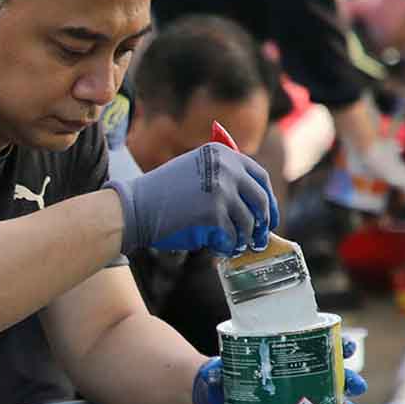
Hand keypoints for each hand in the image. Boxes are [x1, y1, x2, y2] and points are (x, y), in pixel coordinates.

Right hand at [105, 141, 278, 256]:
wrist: (136, 207)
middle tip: (259, 238)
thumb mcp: (195, 168)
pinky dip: (227, 247)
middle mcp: (226, 169)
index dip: (268, 199)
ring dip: (244, 239)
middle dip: (262, 223)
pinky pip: (231, 237)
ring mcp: (221, 192)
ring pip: (247, 223)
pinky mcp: (214, 216)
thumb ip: (222, 174)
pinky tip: (220, 249)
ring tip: (236, 246)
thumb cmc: (163, 193)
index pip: (260, 177)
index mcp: (223, 153)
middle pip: (260, 200)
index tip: (268, 215)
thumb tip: (252, 202)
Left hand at [195, 339, 367, 403]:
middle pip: (334, 375)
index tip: (347, 347)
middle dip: (349, 380)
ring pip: (333, 402)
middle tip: (356, 386)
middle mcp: (303, 376)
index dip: (338, 345)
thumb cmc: (226, 376)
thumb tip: (215, 376)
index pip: (321, 346)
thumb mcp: (225, 370)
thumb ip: (222, 372)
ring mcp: (302, 399)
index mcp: (291, 356)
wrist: (219, 400)